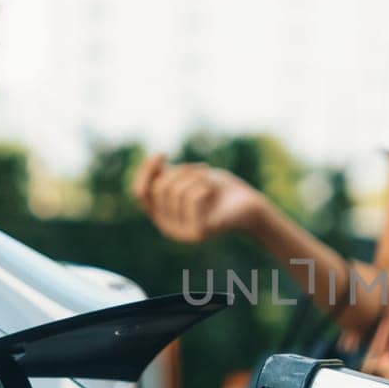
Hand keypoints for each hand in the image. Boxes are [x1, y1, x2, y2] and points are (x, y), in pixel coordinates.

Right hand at [129, 153, 267, 242]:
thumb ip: (169, 174)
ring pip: (176, 191)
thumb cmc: (219, 190)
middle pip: (160, 188)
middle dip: (182, 170)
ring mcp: (182, 234)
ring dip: (196, 176)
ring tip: (210, 180)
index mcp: (161, 215)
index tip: (162, 153)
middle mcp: (167, 228)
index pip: (140, 193)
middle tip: (202, 168)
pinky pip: (192, 197)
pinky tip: (214, 191)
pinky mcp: (199, 232)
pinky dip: (205, 185)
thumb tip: (150, 165)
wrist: (249, 205)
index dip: (146, 171)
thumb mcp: (189, 177)